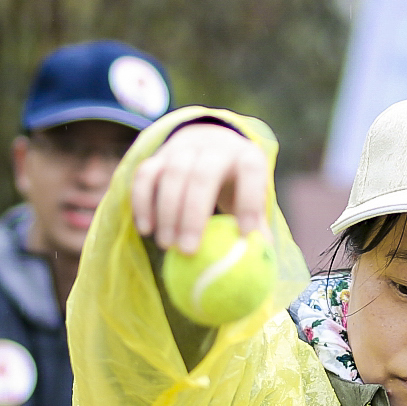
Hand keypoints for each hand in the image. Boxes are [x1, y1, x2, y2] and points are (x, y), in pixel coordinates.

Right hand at [128, 123, 269, 254]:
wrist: (208, 146)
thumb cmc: (236, 185)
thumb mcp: (251, 199)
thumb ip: (257, 225)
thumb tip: (263, 259)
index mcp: (245, 156)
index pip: (251, 170)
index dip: (249, 199)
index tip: (243, 235)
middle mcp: (214, 147)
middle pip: (203, 175)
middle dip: (193, 214)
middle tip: (187, 251)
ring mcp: (183, 148)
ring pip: (172, 174)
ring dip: (167, 212)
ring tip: (167, 246)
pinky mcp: (158, 155)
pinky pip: (145, 175)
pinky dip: (142, 202)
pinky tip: (146, 230)